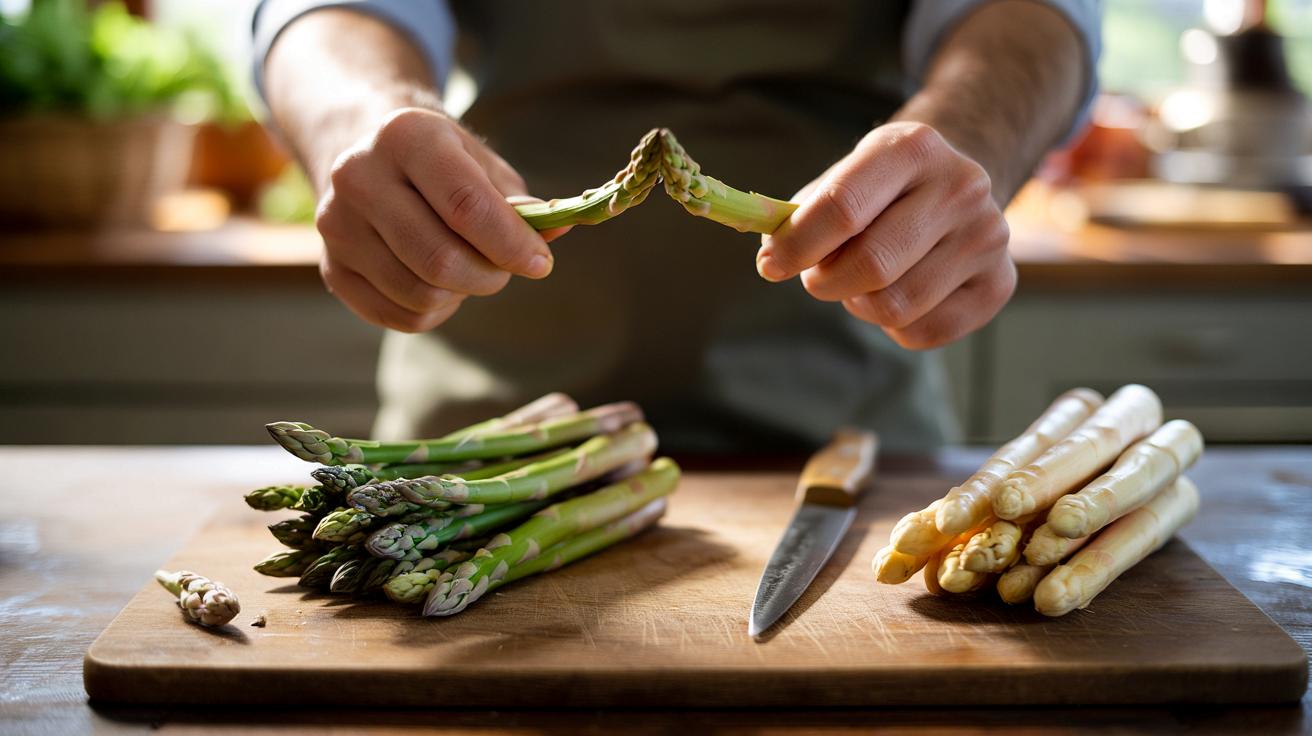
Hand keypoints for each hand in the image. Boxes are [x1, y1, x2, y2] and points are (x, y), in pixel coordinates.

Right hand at [314, 108, 567, 331]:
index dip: (511, 244)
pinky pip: (400, 317)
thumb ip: (518, 203)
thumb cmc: (440, 162)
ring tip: (467, 267)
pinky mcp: (332, 267)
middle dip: (489, 275)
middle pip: (440, 260)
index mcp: (405, 136)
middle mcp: (359, 176)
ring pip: (420, 295)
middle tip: (505, 267)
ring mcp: (336, 225)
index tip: (541, 263)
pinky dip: (434, 311)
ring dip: (462, 294)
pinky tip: (437, 282)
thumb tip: (554, 233)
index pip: (466, 206)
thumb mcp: (482, 164)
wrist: (362, 150)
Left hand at [755, 122, 1014, 349]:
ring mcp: (988, 236)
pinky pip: (924, 332)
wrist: (953, 188)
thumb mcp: (841, 180)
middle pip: (871, 265)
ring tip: (862, 282)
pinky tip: (898, 295)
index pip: (843, 208)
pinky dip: (894, 327)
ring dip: (860, 304)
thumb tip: (772, 254)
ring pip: (895, 306)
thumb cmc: (880, 191)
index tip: (770, 265)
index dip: (796, 245)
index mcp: (912, 147)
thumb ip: (800, 216)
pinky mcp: (1000, 283)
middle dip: (826, 282)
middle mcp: (961, 186)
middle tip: (817, 277)